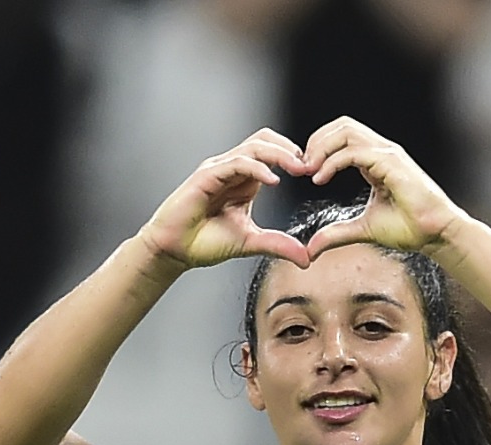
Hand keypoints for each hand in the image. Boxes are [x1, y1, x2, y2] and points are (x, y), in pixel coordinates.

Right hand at [138, 128, 311, 270]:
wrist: (175, 250)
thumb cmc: (205, 242)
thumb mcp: (252, 242)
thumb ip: (278, 245)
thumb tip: (306, 258)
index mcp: (245, 180)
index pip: (272, 153)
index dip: (294, 157)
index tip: (315, 172)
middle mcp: (232, 170)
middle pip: (265, 141)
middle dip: (291, 149)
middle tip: (311, 166)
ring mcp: (219, 169)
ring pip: (254, 147)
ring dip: (279, 154)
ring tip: (298, 167)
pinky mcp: (206, 176)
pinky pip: (236, 163)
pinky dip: (257, 168)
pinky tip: (273, 180)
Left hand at [299, 116, 466, 261]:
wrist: (435, 234)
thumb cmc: (409, 228)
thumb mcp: (362, 229)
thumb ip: (336, 234)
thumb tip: (311, 249)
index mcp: (375, 160)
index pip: (343, 136)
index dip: (320, 147)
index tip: (305, 170)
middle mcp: (382, 151)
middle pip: (343, 126)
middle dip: (316, 141)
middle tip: (301, 166)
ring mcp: (388, 154)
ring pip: (347, 131)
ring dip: (321, 147)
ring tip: (308, 170)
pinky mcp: (392, 163)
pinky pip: (354, 152)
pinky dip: (332, 161)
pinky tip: (320, 177)